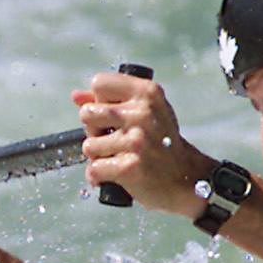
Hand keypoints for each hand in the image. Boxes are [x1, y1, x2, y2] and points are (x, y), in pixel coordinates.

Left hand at [73, 71, 213, 218]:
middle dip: (94, 130)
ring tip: (119, 159)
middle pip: (87, 114)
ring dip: (98, 157)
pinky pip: (93, 170)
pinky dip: (99, 177)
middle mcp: (142, 113)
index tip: (112, 116)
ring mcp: (136, 140)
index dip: (99, 101)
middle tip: (114, 140)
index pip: (99, 83)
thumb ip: (111, 101)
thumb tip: (76, 96)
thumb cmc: (163, 144)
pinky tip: (115, 175)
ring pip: (88, 146)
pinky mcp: (129, 167)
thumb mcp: (147, 113)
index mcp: (147, 93)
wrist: (187, 179)